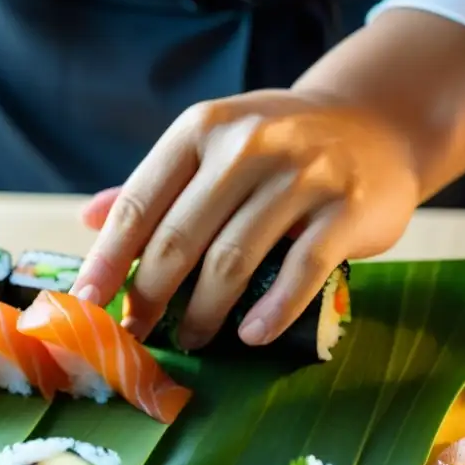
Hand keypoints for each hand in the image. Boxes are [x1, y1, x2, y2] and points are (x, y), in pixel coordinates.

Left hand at [71, 89, 420, 349]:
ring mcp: (301, 174)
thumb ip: (157, 184)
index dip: (108, 260)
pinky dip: (272, 311)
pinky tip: (251, 335)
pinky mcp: (345, 208)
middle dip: (150, 296)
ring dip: (205, 312)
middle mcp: (247, 144)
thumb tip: (87, 220)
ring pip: (233, 259)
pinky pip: (300, 270)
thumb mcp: (215, 144)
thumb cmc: (280, 145)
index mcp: (202, 129)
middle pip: (179, 238)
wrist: (377, 124)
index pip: (140, 203)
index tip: (86, 304)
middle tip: (138, 334)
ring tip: (193, 339)